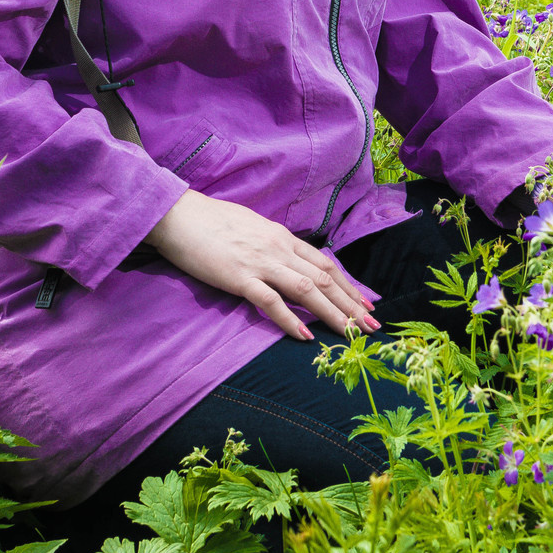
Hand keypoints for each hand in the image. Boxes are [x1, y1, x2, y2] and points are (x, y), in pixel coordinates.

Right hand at [146, 190, 378, 340]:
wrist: (179, 215)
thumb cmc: (211, 221)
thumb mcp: (252, 228)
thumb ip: (272, 244)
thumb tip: (288, 260)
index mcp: (282, 237)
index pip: (325, 263)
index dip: (348, 285)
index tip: (366, 304)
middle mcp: (278, 248)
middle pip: (324, 278)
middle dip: (351, 304)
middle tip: (373, 326)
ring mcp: (260, 262)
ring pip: (307, 289)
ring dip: (332, 313)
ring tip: (352, 334)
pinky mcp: (239, 277)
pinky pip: (271, 301)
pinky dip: (291, 320)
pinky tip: (305, 337)